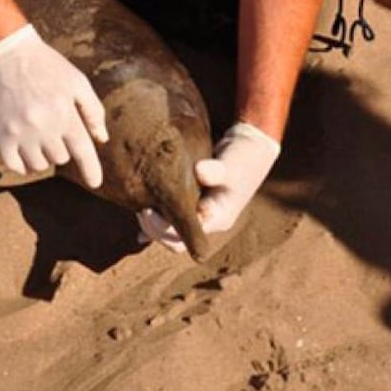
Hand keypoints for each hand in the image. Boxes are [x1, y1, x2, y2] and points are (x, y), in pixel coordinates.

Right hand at [0, 24, 107, 187]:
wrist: (9, 54)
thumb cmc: (48, 66)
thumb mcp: (77, 82)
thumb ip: (93, 111)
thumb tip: (101, 138)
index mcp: (65, 114)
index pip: (83, 151)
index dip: (91, 170)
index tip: (95, 183)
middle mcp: (43, 127)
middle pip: (60, 158)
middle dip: (62, 148)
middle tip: (55, 130)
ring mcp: (20, 133)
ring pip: (38, 165)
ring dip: (43, 156)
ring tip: (40, 138)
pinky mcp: (0, 135)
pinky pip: (14, 165)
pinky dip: (22, 164)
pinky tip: (24, 152)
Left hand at [137, 122, 280, 252]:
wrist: (251, 150)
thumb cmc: (242, 159)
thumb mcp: (231, 165)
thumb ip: (216, 170)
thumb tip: (199, 171)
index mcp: (217, 218)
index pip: (186, 236)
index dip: (164, 228)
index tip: (148, 210)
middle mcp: (208, 221)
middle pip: (176, 240)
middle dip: (155, 230)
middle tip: (141, 211)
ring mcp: (201, 213)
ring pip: (172, 230)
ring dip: (154, 224)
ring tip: (139, 207)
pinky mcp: (194, 201)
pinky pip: (173, 216)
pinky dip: (157, 217)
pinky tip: (140, 213)